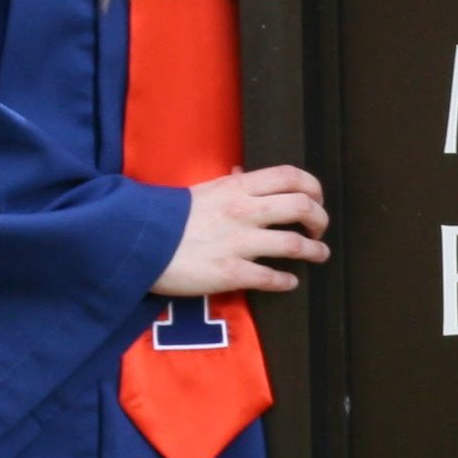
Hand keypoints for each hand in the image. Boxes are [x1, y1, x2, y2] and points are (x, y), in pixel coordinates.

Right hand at [157, 165, 329, 295]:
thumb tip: (245, 175)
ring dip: (314, 250)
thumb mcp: (204, 190)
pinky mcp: (230, 273)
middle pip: (302, 206)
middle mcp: (244, 211)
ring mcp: (239, 242)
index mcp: (238, 187)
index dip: (313, 187)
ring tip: (319, 254)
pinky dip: (286, 281)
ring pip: (294, 244)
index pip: (290, 176)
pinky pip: (271, 277)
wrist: (136, 241)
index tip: (317, 199)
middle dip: (320, 219)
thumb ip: (231, 185)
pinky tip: (290, 282)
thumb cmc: (169, 216)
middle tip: (319, 229)